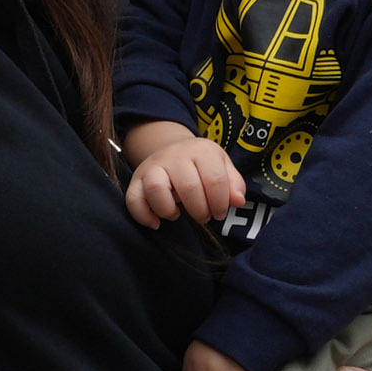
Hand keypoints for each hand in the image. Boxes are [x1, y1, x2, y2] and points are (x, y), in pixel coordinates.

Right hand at [123, 134, 247, 229]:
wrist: (172, 148)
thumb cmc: (201, 164)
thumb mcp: (222, 166)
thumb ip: (234, 184)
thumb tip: (238, 201)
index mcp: (201, 150)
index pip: (214, 179)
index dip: (221, 203)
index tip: (220, 212)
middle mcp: (175, 155)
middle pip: (188, 186)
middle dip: (200, 210)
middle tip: (204, 217)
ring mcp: (153, 166)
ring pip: (157, 188)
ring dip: (169, 210)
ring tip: (178, 214)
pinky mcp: (136, 180)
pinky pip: (133, 199)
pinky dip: (144, 215)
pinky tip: (156, 222)